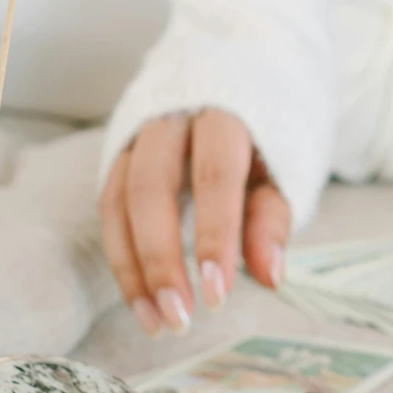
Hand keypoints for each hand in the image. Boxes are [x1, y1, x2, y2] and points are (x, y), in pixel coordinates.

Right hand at [99, 108, 290, 332]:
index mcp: (223, 110)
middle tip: (179, 318)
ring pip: (119, 200)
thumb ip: (272, 220)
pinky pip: (109, 207)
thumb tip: (270, 277)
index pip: (214, 175)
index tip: (216, 296)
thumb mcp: (284, 169)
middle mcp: (170, 116)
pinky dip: (122, 257)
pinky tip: (140, 299)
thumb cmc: (266, 130)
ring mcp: (136, 133)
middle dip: (161, 259)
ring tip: (156, 322)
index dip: (214, 238)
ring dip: (132, 268)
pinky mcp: (118, 152)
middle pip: (151, 187)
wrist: (236, 70)